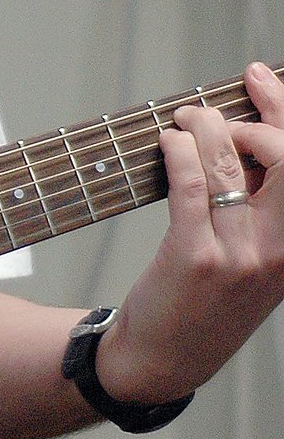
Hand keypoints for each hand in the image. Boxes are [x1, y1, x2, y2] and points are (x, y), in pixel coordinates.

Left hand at [95, 61, 283, 403]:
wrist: (166, 359)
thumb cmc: (208, 302)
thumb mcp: (257, 258)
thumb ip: (262, 204)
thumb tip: (249, 130)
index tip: (261, 79)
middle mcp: (281, 251)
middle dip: (254, 114)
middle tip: (219, 107)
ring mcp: (240, 255)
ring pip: (230, 164)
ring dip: (204, 127)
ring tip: (186, 120)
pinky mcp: (196, 258)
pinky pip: (192, 185)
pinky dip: (180, 151)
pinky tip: (170, 142)